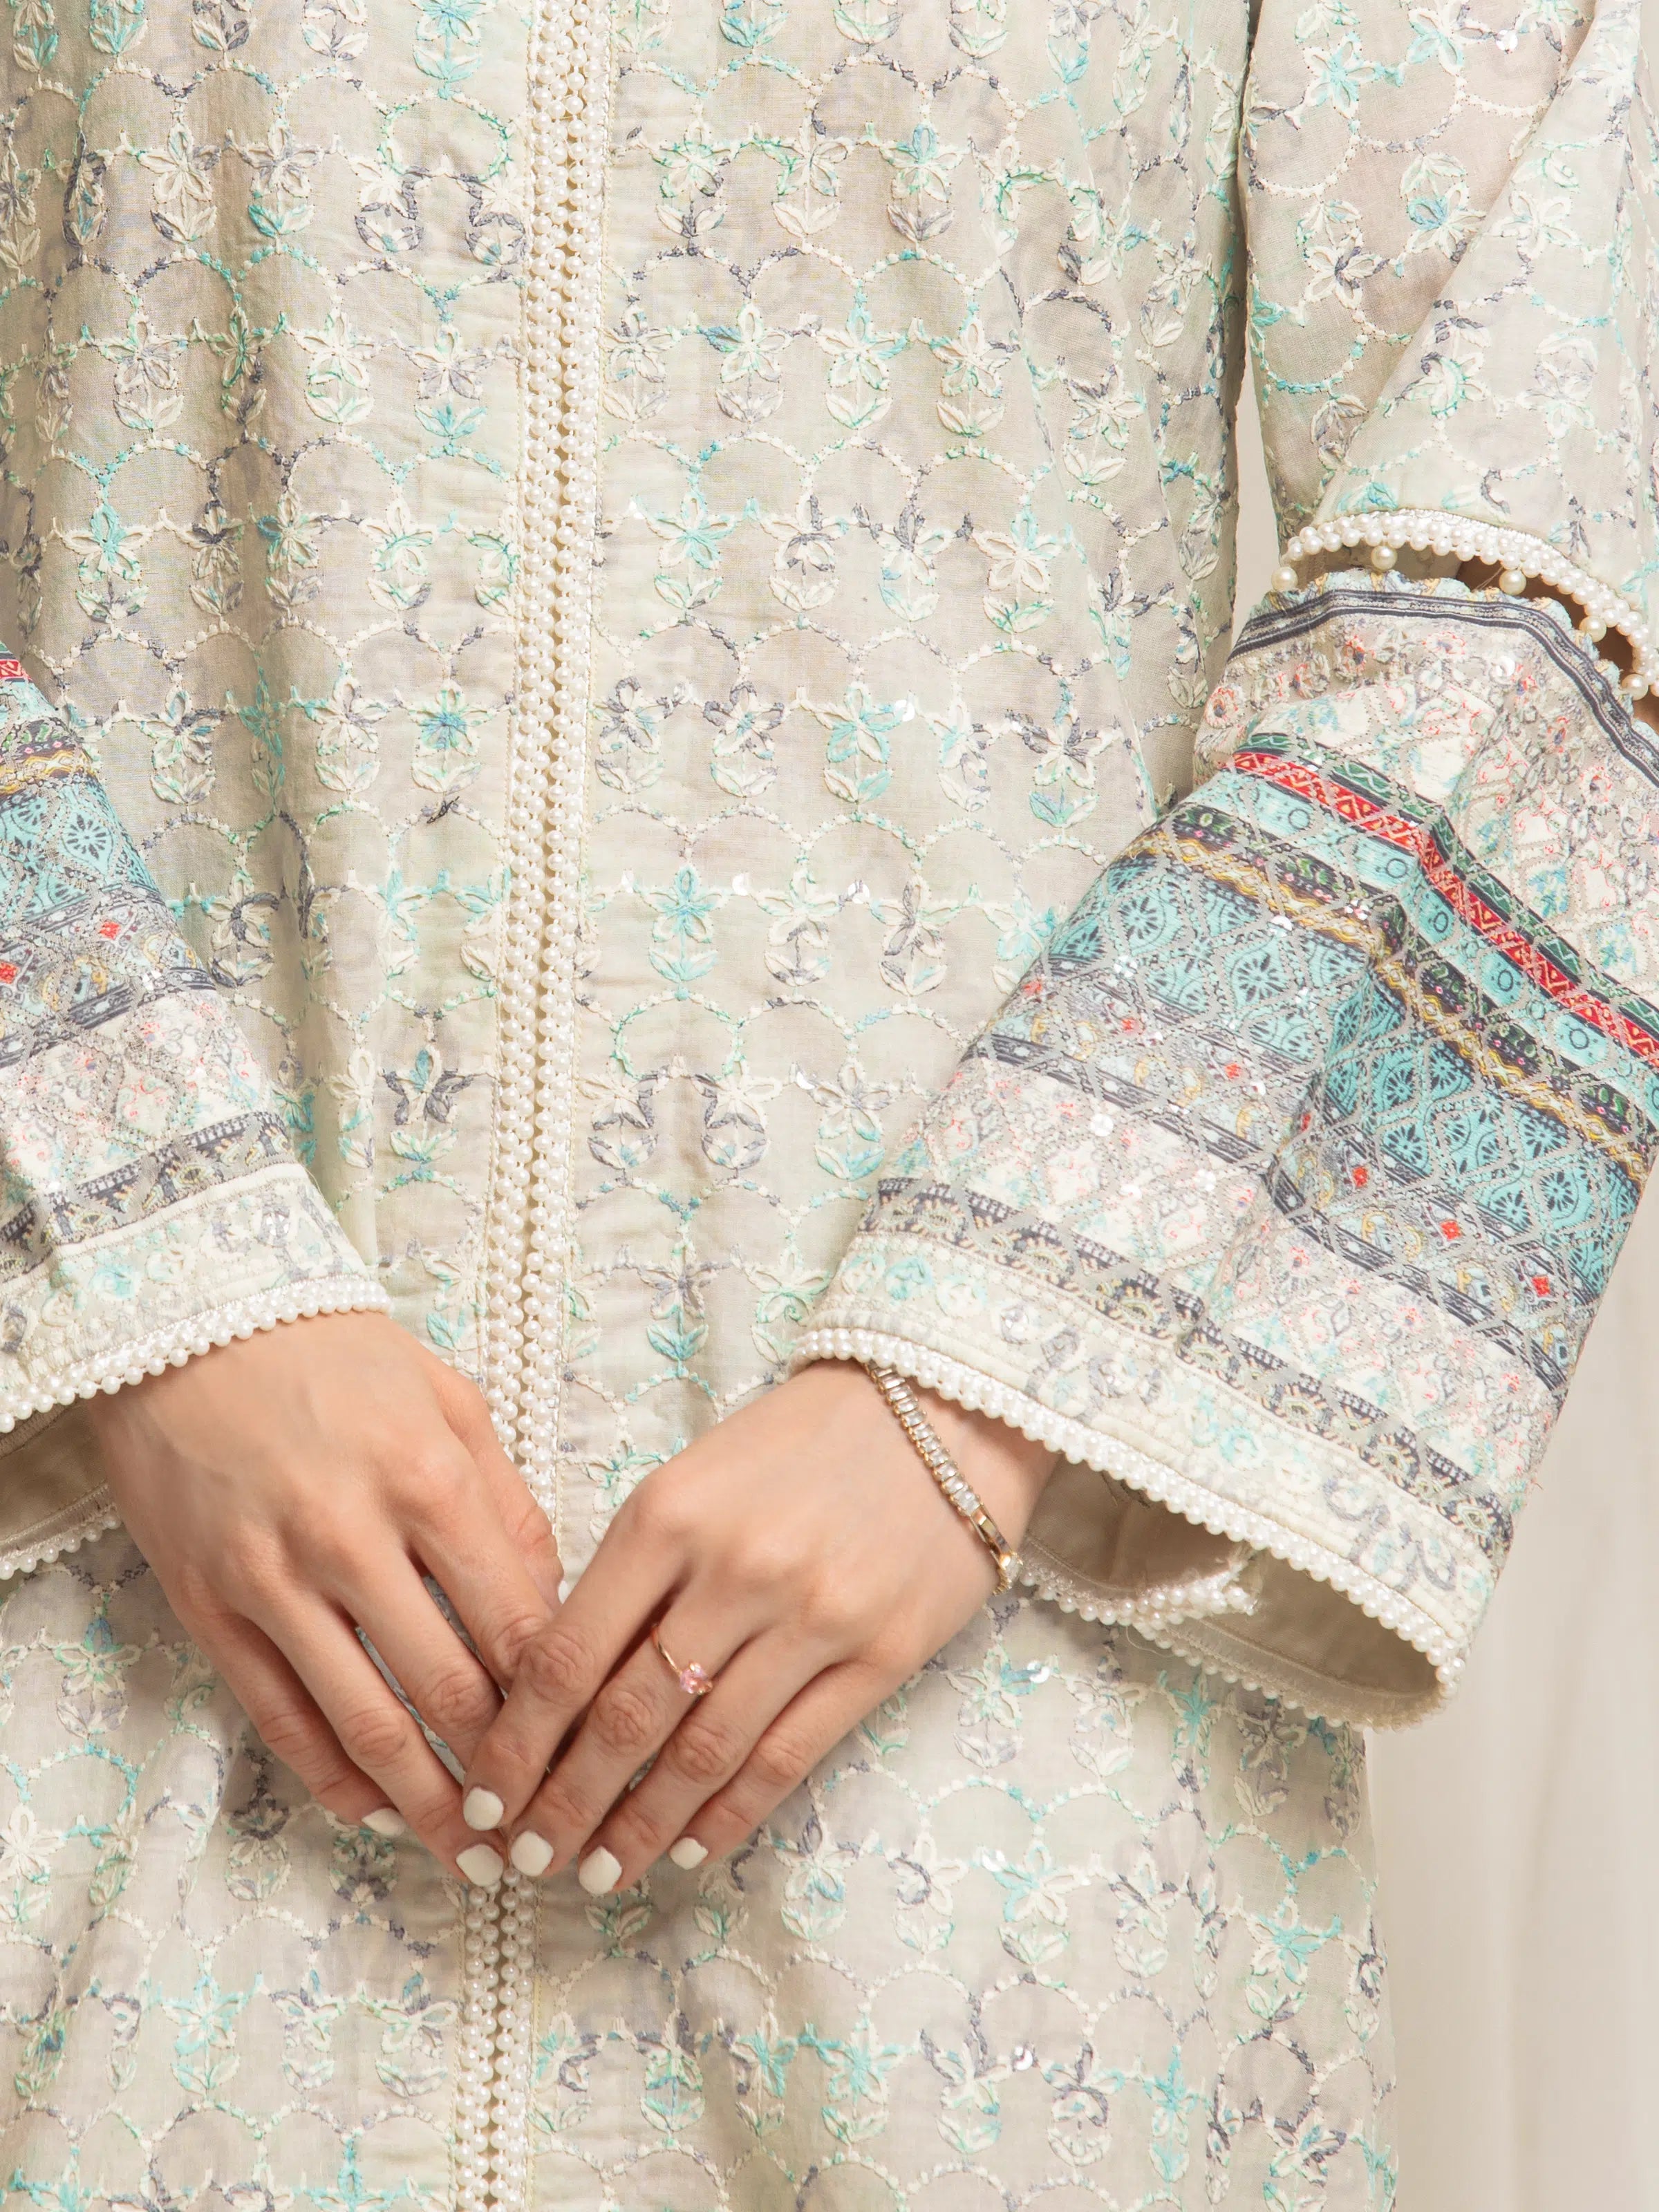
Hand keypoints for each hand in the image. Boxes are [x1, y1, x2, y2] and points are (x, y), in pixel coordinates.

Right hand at [88, 1310, 561, 1884]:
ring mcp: (275, 1581)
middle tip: (542, 1824)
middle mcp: (354, 1538)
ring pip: (364, 1724)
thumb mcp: (451, 1402)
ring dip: (425, 1802)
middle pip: (448, 1689)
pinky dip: (332, 1778)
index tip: (586, 1745)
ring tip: (471, 1851)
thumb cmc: (338, 1359)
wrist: (194, 1327)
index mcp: (430, 1480)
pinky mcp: (213, 1609)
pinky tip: (375, 1810)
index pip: (514, 1622)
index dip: (557, 1700)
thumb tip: (551, 1601)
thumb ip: (507, 1503)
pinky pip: (279, 1718)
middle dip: (503, 1771)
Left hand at [459, 1360, 1055, 1890]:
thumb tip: (559, 1684)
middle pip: (626, 1719)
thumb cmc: (798, 1442)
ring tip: (600, 1872)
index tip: (483, 1796)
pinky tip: (688, 1846)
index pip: (568, 1655)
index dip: (518, 1742)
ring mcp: (813, 1618)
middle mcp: (736, 1571)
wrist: (941, 1408)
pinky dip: (729, 1813)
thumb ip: (632, 1571)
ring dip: (640, 1826)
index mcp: (668, 1515)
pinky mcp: (881, 1655)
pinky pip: (788, 1756)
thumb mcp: (692, 1478)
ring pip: (703, 1752)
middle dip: (565, 1803)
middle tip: (527, 1857)